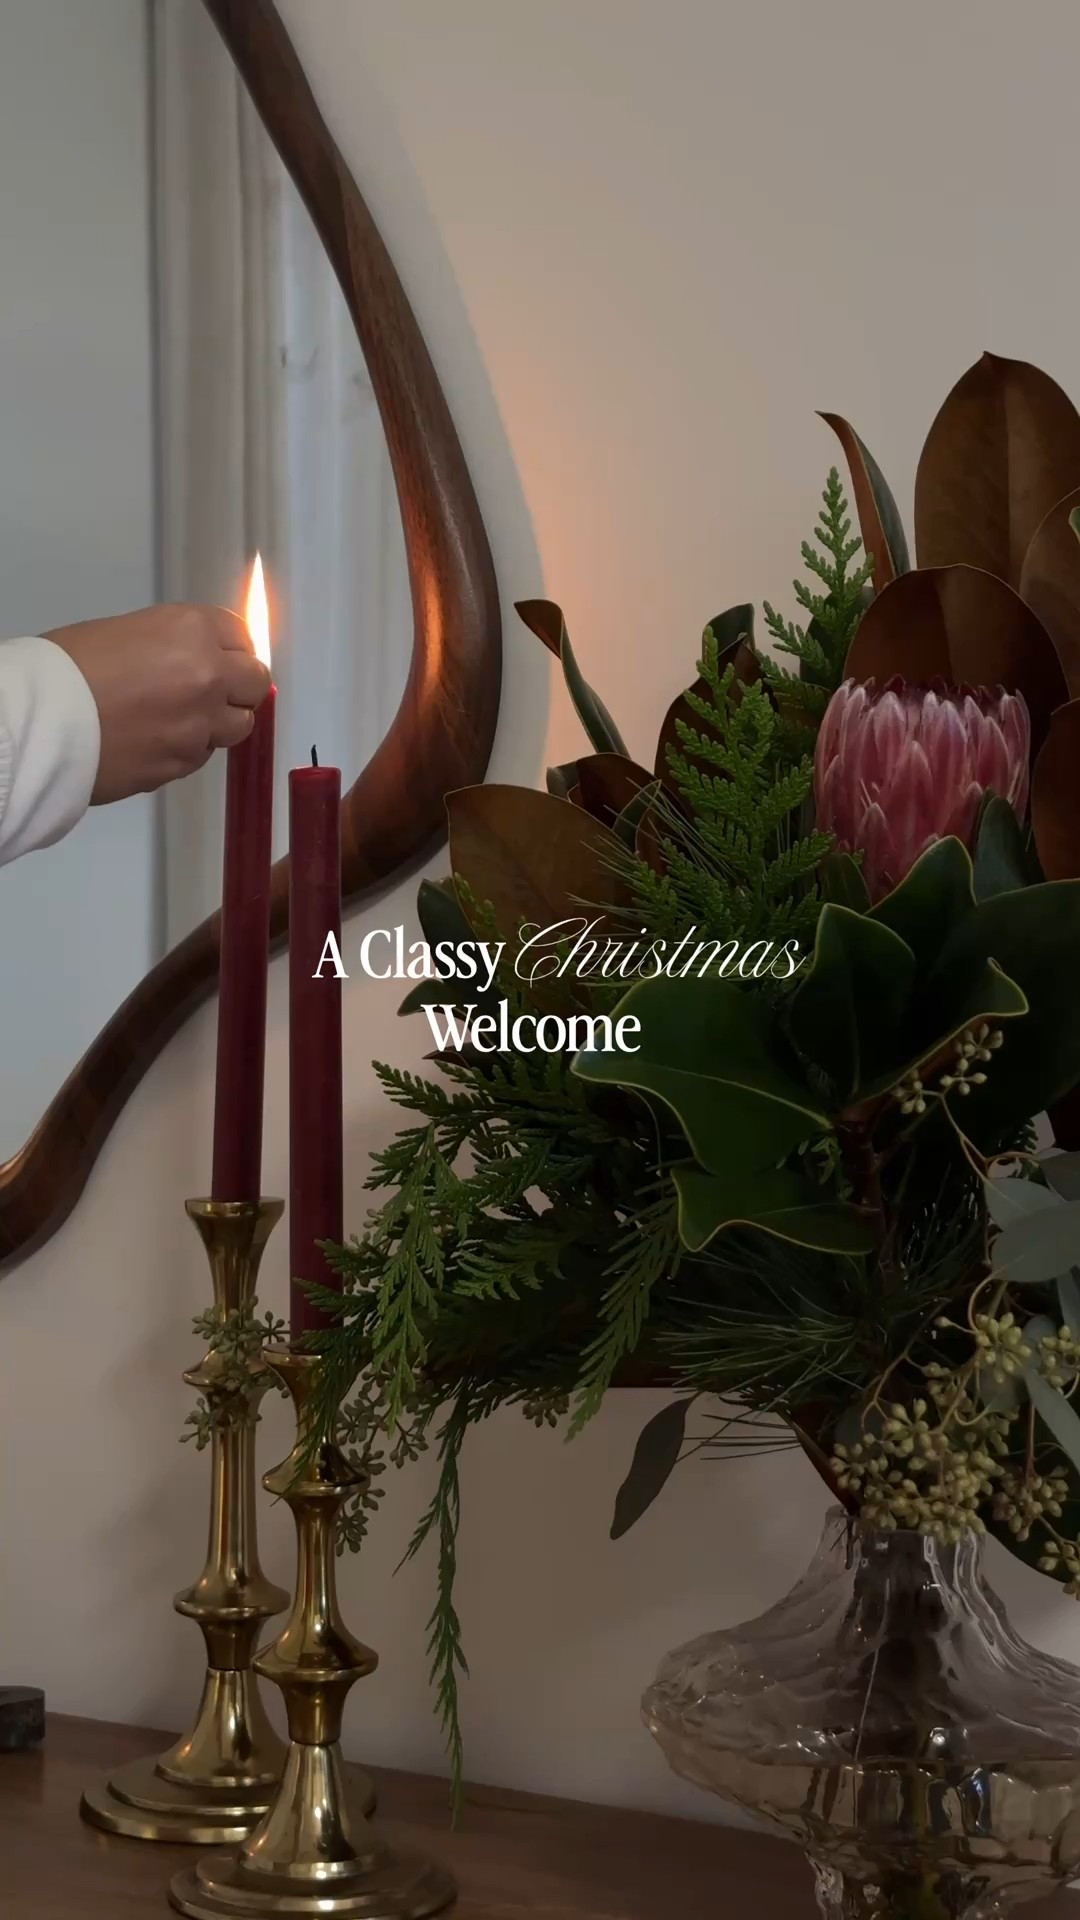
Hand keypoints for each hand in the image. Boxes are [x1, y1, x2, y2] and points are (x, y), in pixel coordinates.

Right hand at [45, 603, 270, 803]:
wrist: (42, 722)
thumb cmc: (68, 668)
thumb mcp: (128, 632)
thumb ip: (176, 645)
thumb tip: (198, 661)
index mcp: (192, 630)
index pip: (243, 636)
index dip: (232, 649)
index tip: (223, 657)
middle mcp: (208, 675)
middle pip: (255, 682)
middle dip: (239, 687)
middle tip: (212, 691)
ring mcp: (201, 725)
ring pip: (238, 726)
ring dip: (219, 723)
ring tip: (179, 720)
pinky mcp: (185, 764)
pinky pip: (203, 755)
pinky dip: (189, 749)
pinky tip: (155, 741)